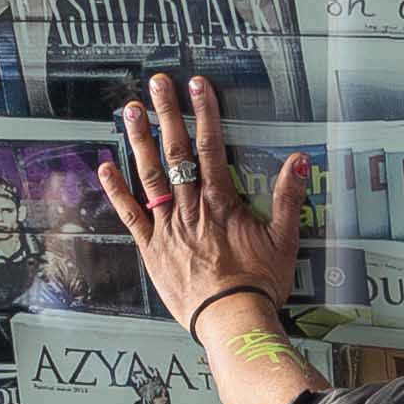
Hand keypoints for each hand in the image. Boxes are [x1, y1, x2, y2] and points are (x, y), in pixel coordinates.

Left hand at [96, 68, 308, 334]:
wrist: (232, 320)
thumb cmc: (259, 284)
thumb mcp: (284, 240)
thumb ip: (288, 198)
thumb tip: (298, 161)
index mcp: (221, 202)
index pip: (211, 147)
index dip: (204, 113)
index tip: (197, 85)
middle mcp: (190, 207)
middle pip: (176, 152)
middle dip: (166, 114)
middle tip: (157, 83)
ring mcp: (167, 226)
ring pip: (150, 175)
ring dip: (139, 140)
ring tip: (130, 110)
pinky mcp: (152, 248)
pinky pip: (130, 214)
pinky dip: (117, 190)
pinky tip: (105, 165)